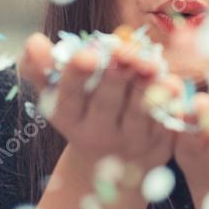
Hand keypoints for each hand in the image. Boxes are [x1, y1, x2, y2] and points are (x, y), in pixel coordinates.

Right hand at [17, 32, 176, 177]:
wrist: (111, 165)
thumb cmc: (82, 111)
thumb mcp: (54, 94)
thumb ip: (39, 67)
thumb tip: (35, 42)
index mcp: (69, 117)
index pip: (69, 97)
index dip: (76, 76)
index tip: (85, 54)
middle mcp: (97, 133)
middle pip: (106, 104)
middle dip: (114, 77)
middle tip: (123, 52)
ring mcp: (130, 141)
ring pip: (138, 113)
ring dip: (144, 87)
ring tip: (150, 63)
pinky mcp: (157, 143)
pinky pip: (165, 122)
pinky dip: (169, 103)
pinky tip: (173, 83)